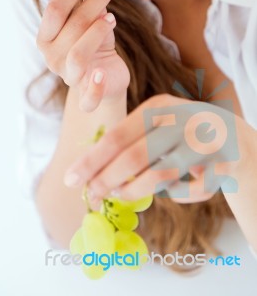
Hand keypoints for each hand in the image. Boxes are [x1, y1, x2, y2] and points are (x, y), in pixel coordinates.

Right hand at [36, 0, 129, 111]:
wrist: (105, 77)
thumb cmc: (95, 45)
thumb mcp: (92, 20)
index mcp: (46, 37)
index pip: (55, 9)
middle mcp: (52, 57)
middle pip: (72, 25)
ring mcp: (68, 78)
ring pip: (78, 55)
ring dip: (96, 33)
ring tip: (112, 19)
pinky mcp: (87, 96)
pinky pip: (88, 98)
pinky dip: (95, 87)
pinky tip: (103, 72)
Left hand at [64, 94, 246, 204]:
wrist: (232, 134)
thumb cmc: (182, 130)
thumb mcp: (157, 122)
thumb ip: (129, 140)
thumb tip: (91, 173)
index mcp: (159, 106)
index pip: (117, 135)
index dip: (91, 160)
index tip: (71, 179)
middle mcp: (181, 120)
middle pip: (134, 157)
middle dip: (106, 180)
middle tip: (91, 196)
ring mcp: (203, 142)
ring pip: (158, 176)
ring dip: (134, 191)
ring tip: (121, 194)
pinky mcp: (221, 165)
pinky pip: (187, 191)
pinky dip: (174, 196)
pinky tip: (171, 189)